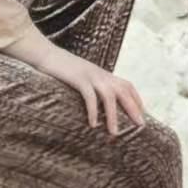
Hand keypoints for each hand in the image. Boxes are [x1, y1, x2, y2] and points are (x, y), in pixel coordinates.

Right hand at [3, 26, 144, 134]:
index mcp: (102, 73)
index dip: (136, 99)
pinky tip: (93, 124)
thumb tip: (92, 97)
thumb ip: (88, 84)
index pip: (127, 85)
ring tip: (114, 133)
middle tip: (140, 125)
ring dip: (113, 116)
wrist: (45, 54)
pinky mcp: (79, 79)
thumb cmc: (58, 67)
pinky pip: (90, 97)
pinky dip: (93, 111)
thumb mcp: (78, 75)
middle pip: (124, 91)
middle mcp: (101, 74)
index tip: (141, 113)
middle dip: (133, 108)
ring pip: (110, 97)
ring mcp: (91, 76)